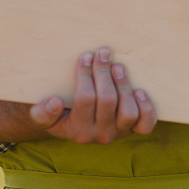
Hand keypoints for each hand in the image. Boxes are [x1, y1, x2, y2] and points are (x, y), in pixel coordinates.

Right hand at [29, 47, 156, 142]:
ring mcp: (119, 133)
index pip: (84, 99)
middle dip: (104, 72)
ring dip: (123, 85)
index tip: (85, 56)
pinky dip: (146, 108)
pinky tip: (139, 91)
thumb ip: (42, 112)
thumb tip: (54, 102)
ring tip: (117, 66)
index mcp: (77, 132)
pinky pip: (145, 124)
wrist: (74, 128)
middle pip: (107, 101)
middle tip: (102, 52)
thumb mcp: (42, 115)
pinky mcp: (133, 130)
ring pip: (128, 111)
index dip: (86, 75)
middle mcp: (100, 135)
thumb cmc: (58, 115)